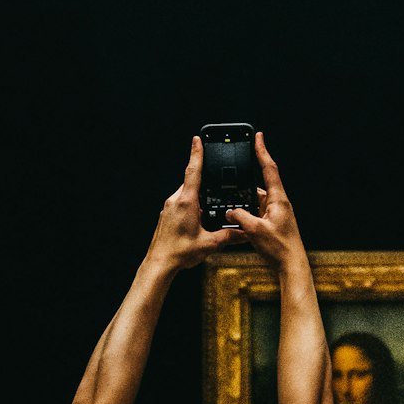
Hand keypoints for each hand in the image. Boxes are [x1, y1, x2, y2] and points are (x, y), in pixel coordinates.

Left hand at [147, 136, 237, 269]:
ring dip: (199, 199)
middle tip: (216, 187)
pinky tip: (197, 222)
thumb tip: (243, 233)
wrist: (160, 263)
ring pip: (187, 195)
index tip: (197, 140)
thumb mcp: (210, 243)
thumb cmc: (180, 252)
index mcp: (187, 202)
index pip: (193, 171)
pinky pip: (181, 204)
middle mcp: (176, 201)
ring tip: (207, 214)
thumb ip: (229, 236)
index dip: (196, 154)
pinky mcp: (166, 215)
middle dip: (205, 184)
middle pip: (192, 183)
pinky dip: (192, 208)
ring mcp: (169, 207)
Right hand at [225, 132, 302, 267]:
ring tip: (233, 215)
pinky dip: (245, 217)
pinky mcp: (272, 223)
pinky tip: (237, 225)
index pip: (269, 168)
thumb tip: (230, 211)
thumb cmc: (280, 248)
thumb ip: (240, 217)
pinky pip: (254, 214)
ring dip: (242, 207)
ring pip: (253, 202)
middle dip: (242, 189)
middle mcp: (278, 203)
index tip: (258, 137)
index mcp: (278, 199)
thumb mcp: (255, 231)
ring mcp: (275, 213)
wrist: (291, 266)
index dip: (262, 151)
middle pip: (257, 187)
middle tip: (229, 187)